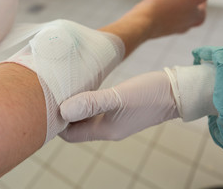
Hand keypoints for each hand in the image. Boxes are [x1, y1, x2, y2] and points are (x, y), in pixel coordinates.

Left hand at [59, 71, 178, 141]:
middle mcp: (106, 128)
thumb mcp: (118, 97)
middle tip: (50, 94)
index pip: (70, 134)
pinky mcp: (119, 109)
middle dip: (62, 114)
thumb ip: (91, 103)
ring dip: (73, 107)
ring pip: (84, 117)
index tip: (45, 105)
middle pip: (75, 126)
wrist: (177, 92)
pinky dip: (85, 101)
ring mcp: (113, 119)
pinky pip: (95, 109)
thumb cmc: (149, 94)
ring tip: (62, 90)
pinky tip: (81, 88)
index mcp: (104, 130)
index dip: (55, 122)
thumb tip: (63, 110)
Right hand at [100, 0, 222, 57]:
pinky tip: (151, 1)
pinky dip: (156, 3)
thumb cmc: (166, 8)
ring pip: (172, 6)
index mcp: (197, 18)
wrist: (140, 24)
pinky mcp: (154, 27)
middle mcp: (184, 25)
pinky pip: (159, 12)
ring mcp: (168, 28)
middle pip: (187, 2)